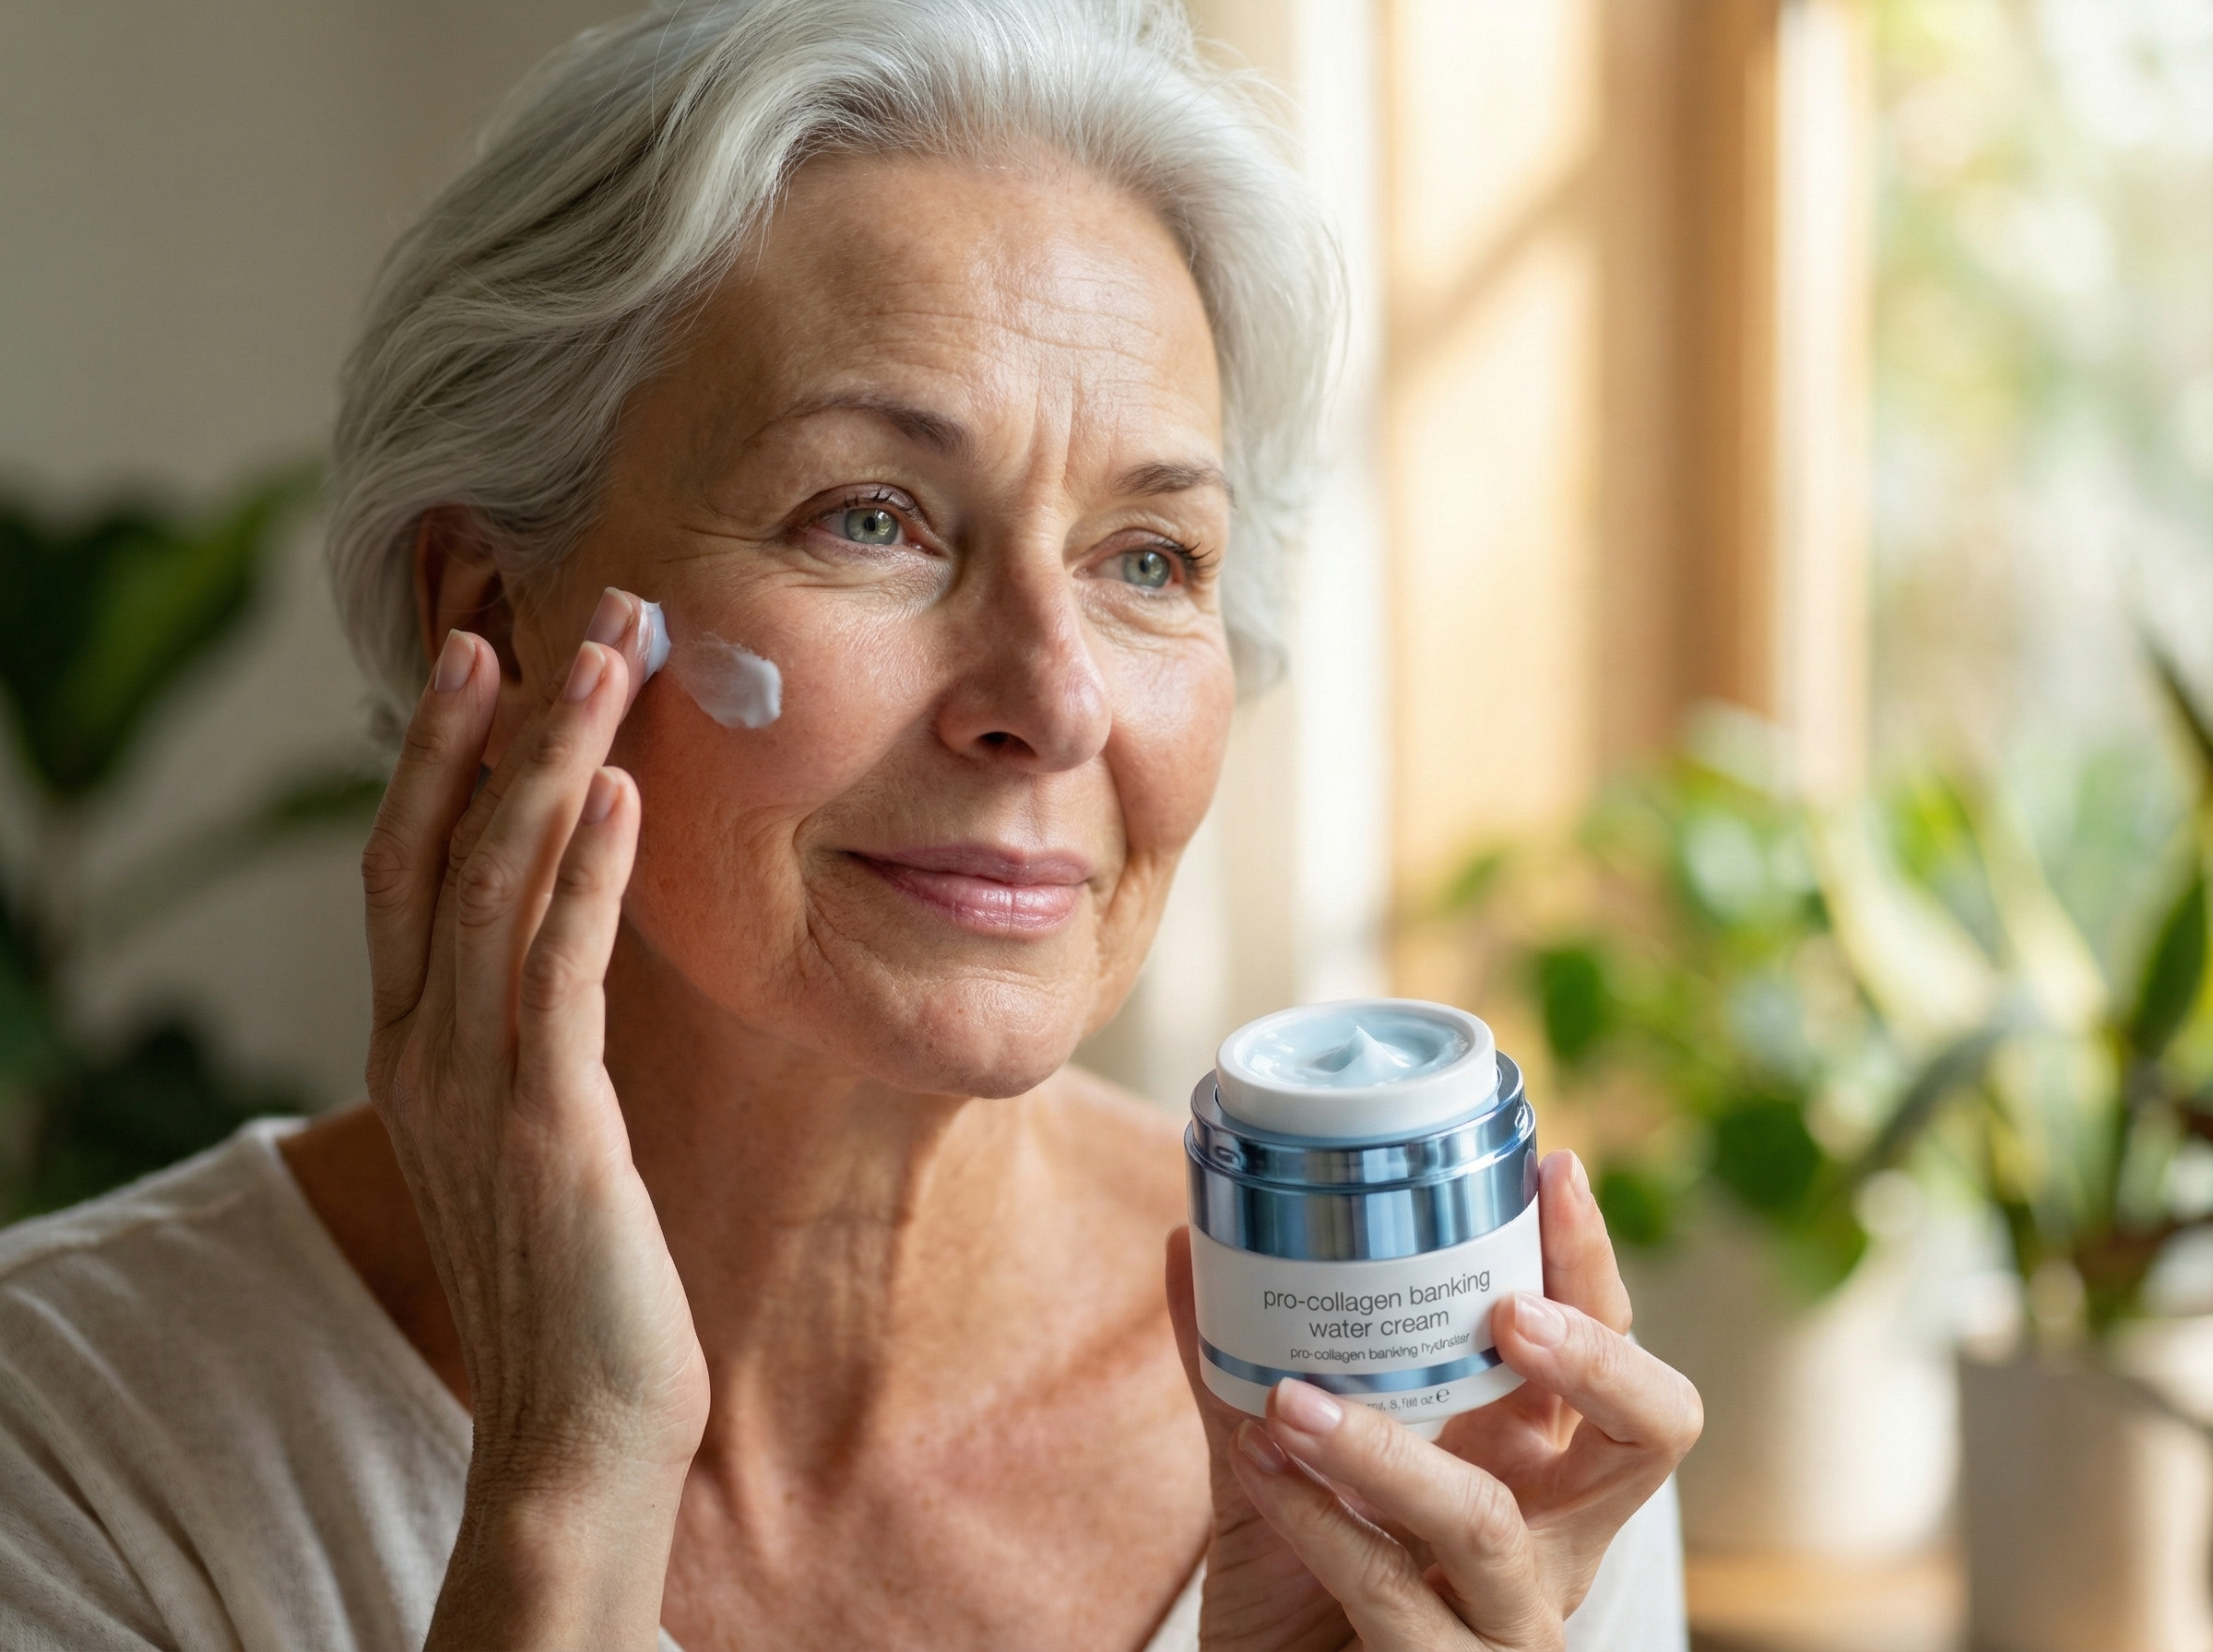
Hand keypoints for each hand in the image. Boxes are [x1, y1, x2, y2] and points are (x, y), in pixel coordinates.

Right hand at [361, 588, 705, 1648]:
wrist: (581, 1425)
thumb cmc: (582, 1276)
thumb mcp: (542, 1133)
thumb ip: (536, 1038)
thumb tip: (579, 943)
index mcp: (416, 1049)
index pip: (408, 868)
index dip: (436, 755)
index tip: (485, 650)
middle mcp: (423, 1052)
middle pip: (436, 848)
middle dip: (492, 723)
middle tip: (553, 609)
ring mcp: (473, 1086)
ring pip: (494, 884)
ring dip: (550, 762)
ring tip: (603, 657)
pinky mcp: (547, 1125)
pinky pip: (557, 972)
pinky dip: (585, 875)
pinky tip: (626, 796)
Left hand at [1165, 1150, 1700, 1649]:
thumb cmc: (1297, 1594)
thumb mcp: (1276, 1467)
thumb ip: (1240, 1367)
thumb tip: (1189, 1241)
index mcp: (1532, 1466)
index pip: (1607, 1349)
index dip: (1594, 1264)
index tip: (1553, 1170)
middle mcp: (1553, 1540)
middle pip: (1650, 1436)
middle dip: (1596, 1359)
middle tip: (1508, 1311)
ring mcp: (1513, 1622)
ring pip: (1489, 1524)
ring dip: (1385, 1452)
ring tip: (1290, 1399)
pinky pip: (1396, 1598)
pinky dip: (1318, 1521)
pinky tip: (1258, 1463)